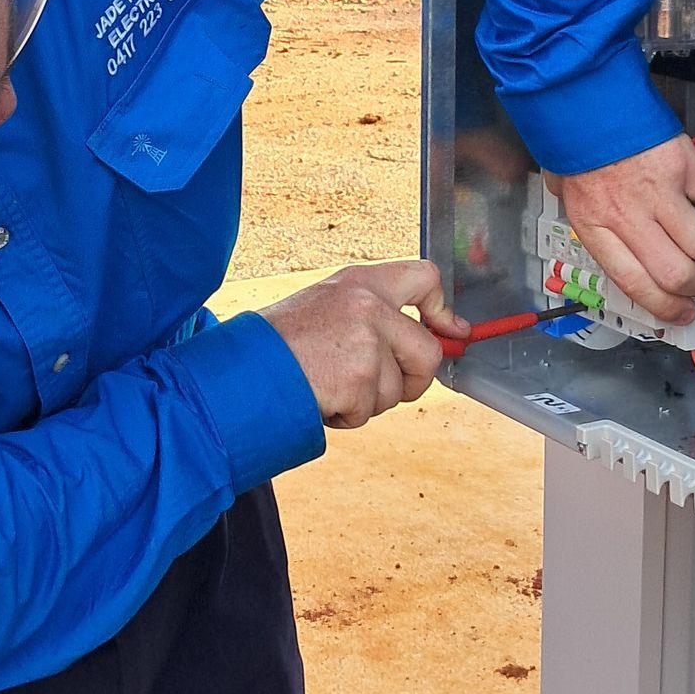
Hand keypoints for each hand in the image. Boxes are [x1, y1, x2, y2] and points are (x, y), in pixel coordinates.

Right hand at [262, 261, 469, 429]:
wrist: (242, 367)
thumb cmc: (280, 341)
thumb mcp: (327, 307)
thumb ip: (373, 316)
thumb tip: (433, 337)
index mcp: (361, 282)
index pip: (425, 278)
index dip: (442, 310)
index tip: (452, 332)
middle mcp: (370, 307)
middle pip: (427, 352)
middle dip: (412, 380)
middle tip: (379, 387)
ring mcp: (367, 344)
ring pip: (397, 390)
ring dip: (366, 400)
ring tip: (327, 382)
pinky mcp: (359, 380)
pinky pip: (368, 411)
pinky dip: (345, 415)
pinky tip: (319, 395)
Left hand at [553, 137, 694, 327]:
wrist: (582, 94)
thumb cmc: (573, 142)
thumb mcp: (566, 193)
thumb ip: (592, 222)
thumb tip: (613, 242)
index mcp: (595, 227)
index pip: (635, 284)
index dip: (666, 307)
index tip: (683, 313)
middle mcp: (628, 215)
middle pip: (675, 272)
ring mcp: (659, 191)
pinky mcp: (683, 166)